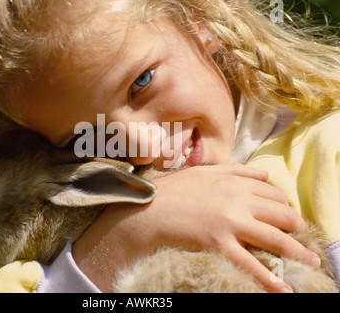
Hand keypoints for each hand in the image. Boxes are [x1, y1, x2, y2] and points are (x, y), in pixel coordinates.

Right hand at [73, 164, 319, 292]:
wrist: (149, 209)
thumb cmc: (175, 189)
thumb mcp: (205, 171)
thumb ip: (236, 170)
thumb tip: (264, 173)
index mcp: (235, 182)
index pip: (274, 194)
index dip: (285, 206)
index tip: (288, 217)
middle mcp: (238, 201)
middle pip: (281, 215)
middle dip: (296, 228)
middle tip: (303, 239)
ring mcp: (230, 223)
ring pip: (275, 239)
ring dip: (297, 253)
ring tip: (311, 262)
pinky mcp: (219, 244)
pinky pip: (250, 264)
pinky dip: (270, 278)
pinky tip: (284, 288)